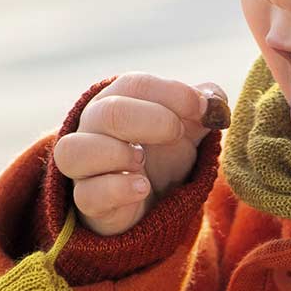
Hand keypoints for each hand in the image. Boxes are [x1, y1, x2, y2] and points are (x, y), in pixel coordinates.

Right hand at [52, 72, 228, 237]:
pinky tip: (142, 187)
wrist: (150, 205)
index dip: (171, 93)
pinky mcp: (87, 201)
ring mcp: (84, 166)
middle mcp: (92, 128)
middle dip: (151, 119)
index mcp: (117, 101)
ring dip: (116, 153)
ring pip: (77, 151)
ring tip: (142, 161)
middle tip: (178, 132)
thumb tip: (214, 99)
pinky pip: (88, 194)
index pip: (134, 84)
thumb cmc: (163, 157)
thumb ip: (202, 107)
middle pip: (108, 112)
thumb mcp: (188, 129)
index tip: (203, 108)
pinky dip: (117, 189)